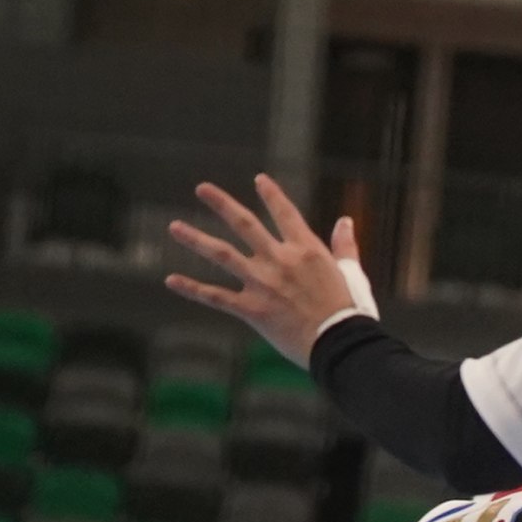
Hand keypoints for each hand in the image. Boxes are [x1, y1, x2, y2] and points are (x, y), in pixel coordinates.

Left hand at [168, 175, 375, 365]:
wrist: (340, 342)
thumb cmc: (350, 310)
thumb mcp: (351, 272)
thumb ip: (345, 245)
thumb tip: (346, 221)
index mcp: (305, 249)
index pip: (285, 213)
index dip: (271, 195)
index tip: (258, 180)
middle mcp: (279, 260)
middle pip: (244, 224)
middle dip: (221, 204)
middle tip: (201, 188)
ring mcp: (262, 283)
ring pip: (222, 254)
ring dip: (196, 239)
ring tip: (175, 227)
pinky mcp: (252, 308)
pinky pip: (216, 297)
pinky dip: (192, 289)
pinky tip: (171, 280)